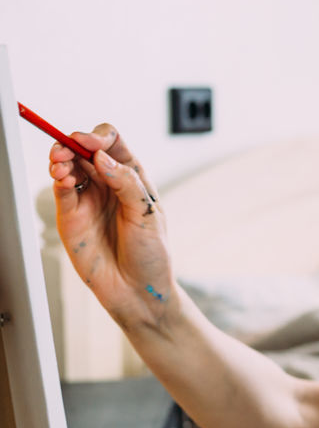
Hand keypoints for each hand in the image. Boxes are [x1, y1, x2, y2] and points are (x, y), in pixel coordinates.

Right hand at [47, 124, 174, 326]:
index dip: (99, 137)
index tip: (92, 144)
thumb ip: (126, 183)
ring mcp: (88, 199)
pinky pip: (61, 189)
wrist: (137, 291)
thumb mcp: (147, 215)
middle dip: (74, 143)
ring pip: (68, 165)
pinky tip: (62, 178)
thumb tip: (102, 158)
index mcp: (132, 179)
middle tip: (68, 149)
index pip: (112, 143)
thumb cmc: (151, 255)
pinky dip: (58, 178)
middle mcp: (108, 184)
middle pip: (84, 150)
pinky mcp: (72, 216)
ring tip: (61, 165)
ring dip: (61, 158)